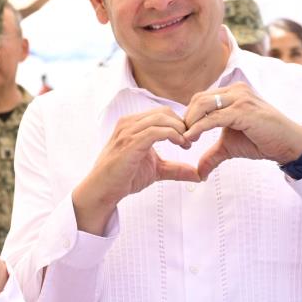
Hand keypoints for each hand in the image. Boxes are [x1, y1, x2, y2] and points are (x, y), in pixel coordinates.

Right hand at [73, 107, 199, 234]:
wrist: (104, 189)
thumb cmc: (124, 178)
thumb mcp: (155, 170)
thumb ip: (175, 169)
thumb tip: (197, 175)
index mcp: (132, 125)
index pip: (162, 113)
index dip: (179, 123)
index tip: (189, 139)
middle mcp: (129, 124)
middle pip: (164, 112)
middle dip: (182, 124)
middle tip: (191, 140)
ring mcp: (128, 132)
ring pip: (161, 118)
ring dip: (179, 129)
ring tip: (186, 143)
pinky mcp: (130, 143)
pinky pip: (156, 131)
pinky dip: (173, 135)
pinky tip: (180, 144)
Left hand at [182, 82, 301, 179]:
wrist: (288, 144)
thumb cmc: (261, 141)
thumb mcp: (229, 146)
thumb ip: (212, 155)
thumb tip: (199, 173)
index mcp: (232, 93)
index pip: (200, 99)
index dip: (188, 116)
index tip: (182, 134)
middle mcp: (236, 90)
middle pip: (197, 99)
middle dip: (186, 119)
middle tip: (181, 137)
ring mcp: (240, 98)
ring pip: (202, 105)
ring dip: (190, 123)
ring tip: (187, 139)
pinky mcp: (243, 110)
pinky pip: (213, 118)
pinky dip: (198, 128)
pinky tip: (191, 139)